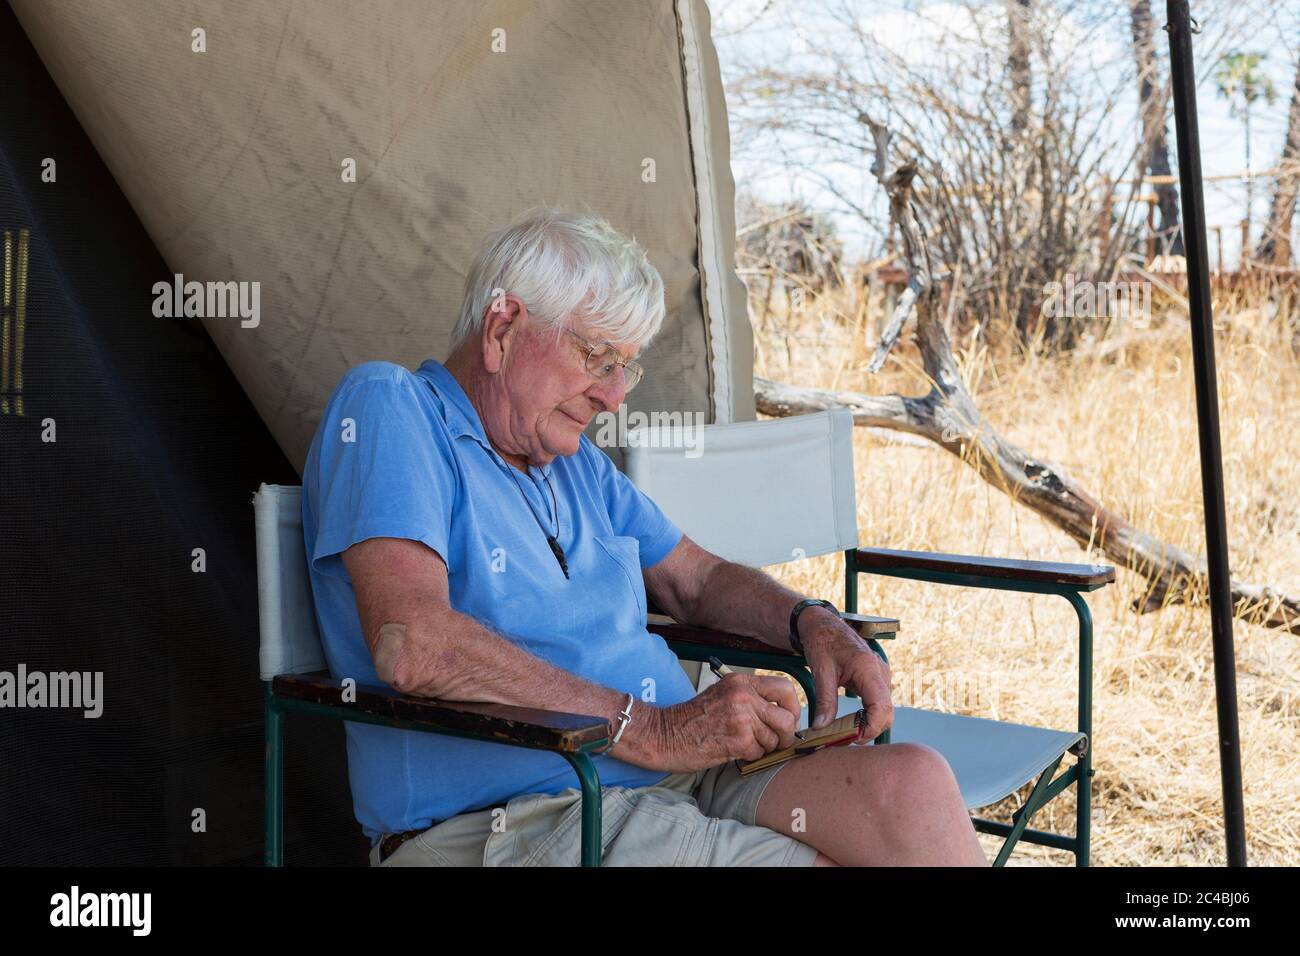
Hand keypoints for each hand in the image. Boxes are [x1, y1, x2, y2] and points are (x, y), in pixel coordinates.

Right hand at [649, 673, 801, 771]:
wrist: (665, 734)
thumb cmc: (693, 719)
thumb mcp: (723, 695)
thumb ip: (751, 698)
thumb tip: (783, 713)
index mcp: (741, 682)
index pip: (786, 688)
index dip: (794, 708)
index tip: (789, 719)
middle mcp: (743, 695)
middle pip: (787, 718)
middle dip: (786, 735)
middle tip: (776, 741)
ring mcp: (741, 717)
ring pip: (774, 739)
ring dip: (764, 747)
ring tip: (745, 744)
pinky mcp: (737, 740)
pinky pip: (759, 752)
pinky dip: (750, 756)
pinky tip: (734, 751)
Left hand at [801, 608, 893, 739]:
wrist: (824, 625)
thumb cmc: (822, 642)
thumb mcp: (821, 671)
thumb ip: (824, 701)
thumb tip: (821, 728)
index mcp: (868, 668)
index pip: (881, 707)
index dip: (871, 728)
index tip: (853, 739)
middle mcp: (880, 672)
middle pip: (887, 712)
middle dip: (870, 730)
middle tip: (845, 739)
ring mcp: (881, 675)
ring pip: (885, 709)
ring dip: (870, 724)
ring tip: (846, 731)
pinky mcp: (877, 679)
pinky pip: (879, 703)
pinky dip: (869, 715)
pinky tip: (852, 721)